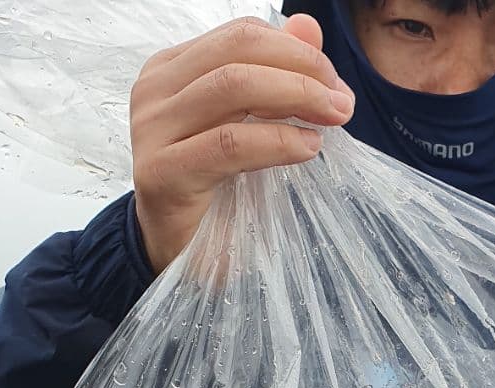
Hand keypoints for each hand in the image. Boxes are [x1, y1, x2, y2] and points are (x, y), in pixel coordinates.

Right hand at [130, 14, 354, 273]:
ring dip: (296, 98)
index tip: (335, 83)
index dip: (295, 51)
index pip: (241, 36)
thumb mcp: (248, 127)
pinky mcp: (162, 172)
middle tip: (342, 100)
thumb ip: (274, 76)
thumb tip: (309, 27)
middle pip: (238, 51)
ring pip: (232, 87)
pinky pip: (229, 143)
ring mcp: (152, 130)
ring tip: (332, 119)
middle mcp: (155, 91)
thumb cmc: (212, 192)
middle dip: (301, 69)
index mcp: (172, 70)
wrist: (173, 254)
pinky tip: (307, 147)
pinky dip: (276, 141)